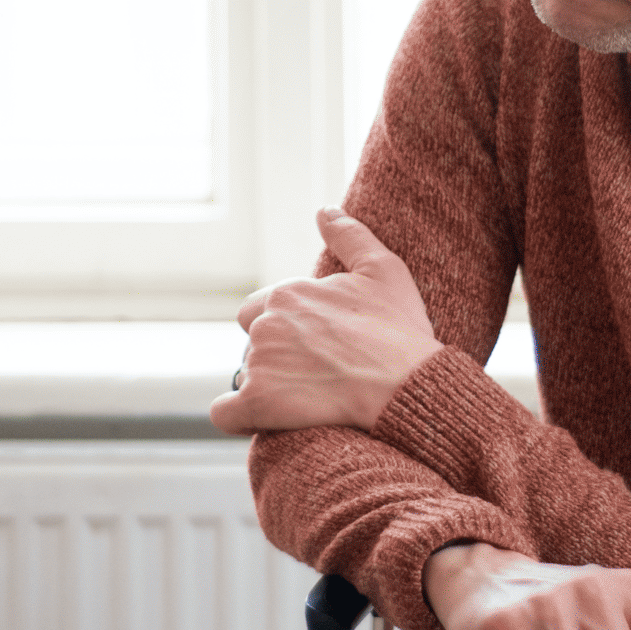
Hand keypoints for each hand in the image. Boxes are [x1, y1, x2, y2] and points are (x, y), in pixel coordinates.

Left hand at [209, 206, 440, 434]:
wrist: (405, 385)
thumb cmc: (399, 330)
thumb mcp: (384, 270)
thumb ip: (349, 235)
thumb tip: (324, 210)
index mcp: (288, 293)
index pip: (260, 308)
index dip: (283, 326)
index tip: (313, 344)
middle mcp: (266, 324)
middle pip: (253, 342)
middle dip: (274, 354)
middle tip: (312, 372)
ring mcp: (259, 364)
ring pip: (246, 376)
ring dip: (267, 385)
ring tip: (307, 399)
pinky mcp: (258, 402)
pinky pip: (225, 413)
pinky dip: (237, 417)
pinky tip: (259, 419)